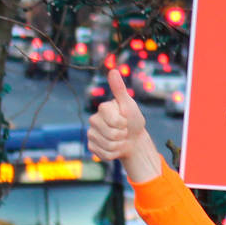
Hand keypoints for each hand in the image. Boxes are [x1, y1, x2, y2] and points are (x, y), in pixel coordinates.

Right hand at [87, 68, 163, 182]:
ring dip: (119, 145)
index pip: (113, 120)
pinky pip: (104, 154)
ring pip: (107, 145)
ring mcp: (91, 134)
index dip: (124, 123)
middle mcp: (93, 120)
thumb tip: (113, 70)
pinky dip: (114, 153)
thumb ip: (120, 89)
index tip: (126, 120)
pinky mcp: (92, 147)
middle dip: (122, 135)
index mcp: (102, 109)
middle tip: (124, 131)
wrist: (134, 139)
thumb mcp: (129, 105)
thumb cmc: (133, 120)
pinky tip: (115, 147)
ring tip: (121, 139)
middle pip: (110, 134)